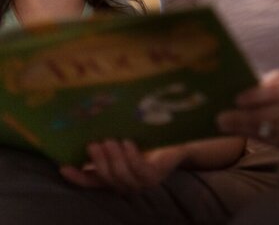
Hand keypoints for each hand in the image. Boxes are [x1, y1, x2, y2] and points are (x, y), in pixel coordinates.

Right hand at [60, 140, 186, 192]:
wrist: (179, 142)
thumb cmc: (149, 140)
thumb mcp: (123, 140)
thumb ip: (106, 142)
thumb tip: (85, 130)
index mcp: (115, 177)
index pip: (91, 181)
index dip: (77, 177)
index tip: (63, 166)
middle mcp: (125, 184)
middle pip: (105, 177)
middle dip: (98, 160)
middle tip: (93, 142)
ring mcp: (140, 183)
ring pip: (120, 174)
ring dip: (113, 157)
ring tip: (109, 140)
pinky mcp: (154, 177)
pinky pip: (139, 170)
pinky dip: (131, 156)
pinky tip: (127, 143)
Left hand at [217, 70, 278, 147]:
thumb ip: (268, 82)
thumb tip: (243, 89)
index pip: (272, 94)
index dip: (254, 97)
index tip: (236, 100)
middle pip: (264, 116)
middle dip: (240, 118)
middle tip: (220, 118)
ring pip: (263, 131)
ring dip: (241, 129)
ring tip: (224, 126)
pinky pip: (267, 142)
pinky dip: (250, 137)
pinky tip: (238, 132)